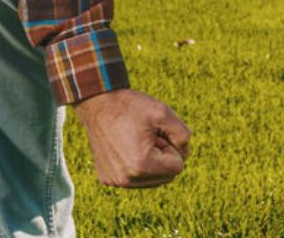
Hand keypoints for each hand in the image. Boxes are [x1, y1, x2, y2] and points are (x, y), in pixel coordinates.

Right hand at [73, 88, 190, 187]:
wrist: (98, 103)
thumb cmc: (130, 106)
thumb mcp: (162, 112)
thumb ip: (182, 134)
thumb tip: (185, 153)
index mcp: (141, 166)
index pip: (177, 167)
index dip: (172, 146)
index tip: (157, 133)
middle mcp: (126, 180)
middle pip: (165, 177)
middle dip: (163, 156)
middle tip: (149, 136)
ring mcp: (115, 181)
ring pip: (151, 180)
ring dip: (151, 162)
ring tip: (138, 140)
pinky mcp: (107, 178)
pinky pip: (134, 179)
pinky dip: (136, 165)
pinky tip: (126, 146)